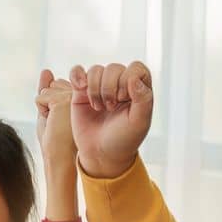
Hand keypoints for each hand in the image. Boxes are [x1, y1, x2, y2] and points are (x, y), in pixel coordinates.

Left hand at [35, 69, 76, 168]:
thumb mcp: (50, 111)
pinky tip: (54, 122)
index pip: (58, 85)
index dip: (52, 104)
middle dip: (48, 103)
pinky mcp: (64, 101)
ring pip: (46, 90)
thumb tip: (46, 70)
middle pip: (52, 85)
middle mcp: (84, 94)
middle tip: (58, 122)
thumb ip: (48, 90)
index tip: (62, 119)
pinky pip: (40, 97)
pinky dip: (41, 111)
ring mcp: (75, 96)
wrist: (61, 157)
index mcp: (85, 96)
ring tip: (57, 123)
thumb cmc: (56, 139)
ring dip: (45, 108)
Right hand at [70, 61, 152, 178]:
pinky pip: (77, 71)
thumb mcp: (139, 123)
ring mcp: (100, 86)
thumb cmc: (124, 139)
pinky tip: (80, 88)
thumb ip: (143, 99)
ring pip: (96, 70)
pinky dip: (77, 76)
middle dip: (110, 89)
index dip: (128, 80)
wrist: (101, 153)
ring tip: (99, 108)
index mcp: (138, 88)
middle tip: (111, 108)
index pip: (136, 68)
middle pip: (114, 68)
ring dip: (95, 90)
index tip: (124, 100)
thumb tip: (134, 78)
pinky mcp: (81, 90)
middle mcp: (120, 83)